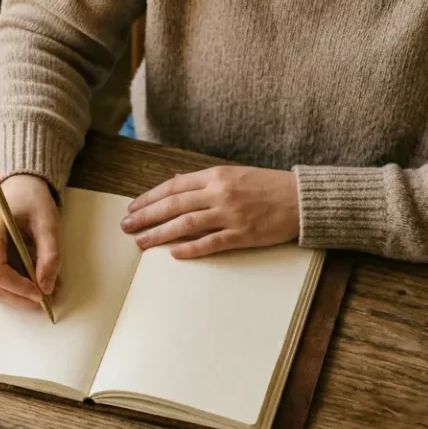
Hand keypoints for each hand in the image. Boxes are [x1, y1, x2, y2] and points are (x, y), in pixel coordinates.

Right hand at [0, 174, 59, 308]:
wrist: (18, 186)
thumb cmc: (32, 199)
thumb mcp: (48, 222)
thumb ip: (50, 255)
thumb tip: (47, 288)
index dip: (17, 287)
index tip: (41, 294)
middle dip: (18, 297)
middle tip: (46, 300)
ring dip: (17, 294)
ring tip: (43, 290)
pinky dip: (13, 286)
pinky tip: (31, 282)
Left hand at [121, 166, 298, 257]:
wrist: (301, 199)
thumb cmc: (268, 186)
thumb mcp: (234, 174)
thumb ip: (204, 180)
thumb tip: (175, 182)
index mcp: (216, 176)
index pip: (174, 187)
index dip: (149, 198)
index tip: (132, 207)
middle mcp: (220, 193)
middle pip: (173, 206)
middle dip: (146, 216)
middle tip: (126, 226)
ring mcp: (230, 214)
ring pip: (185, 225)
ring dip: (159, 234)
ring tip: (141, 242)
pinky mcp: (242, 234)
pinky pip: (210, 243)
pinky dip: (190, 248)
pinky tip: (173, 253)